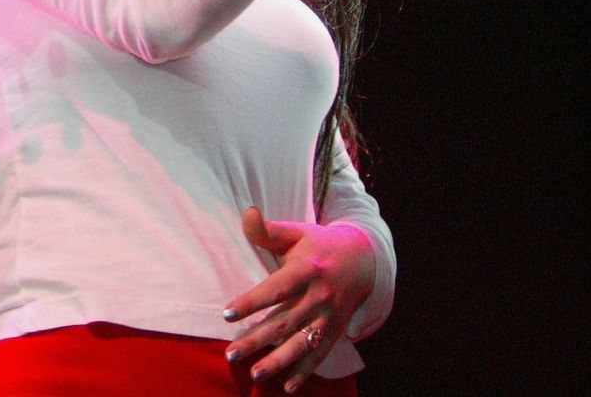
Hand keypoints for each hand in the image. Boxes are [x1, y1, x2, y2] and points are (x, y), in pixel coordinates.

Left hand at [222, 206, 376, 392]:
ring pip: (302, 342)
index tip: (227, 313)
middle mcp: (320, 295)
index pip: (277, 288)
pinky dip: (306, 371)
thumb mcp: (296, 233)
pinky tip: (288, 387)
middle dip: (257, 339)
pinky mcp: (336, 329)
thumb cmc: (317, 244)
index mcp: (308, 268)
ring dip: (279, 361)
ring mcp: (330, 315)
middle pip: (285, 321)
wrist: (363, 258)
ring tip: (255, 373)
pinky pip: (321, 353)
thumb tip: (247, 213)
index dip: (252, 301)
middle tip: (231, 353)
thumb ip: (268, 230)